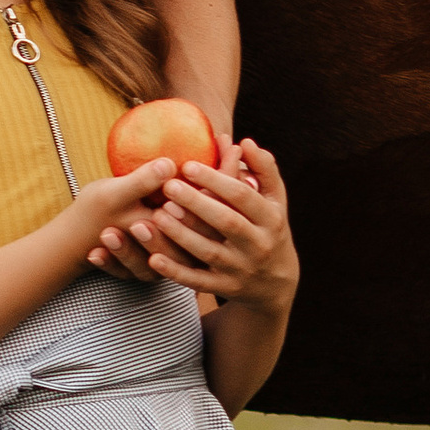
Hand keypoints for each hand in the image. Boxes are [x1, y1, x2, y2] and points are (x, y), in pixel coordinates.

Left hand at [68, 156, 180, 271]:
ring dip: (128, 252)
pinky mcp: (136, 274)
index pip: (193, 226)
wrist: (85, 226)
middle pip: (175, 253)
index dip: (183, 219)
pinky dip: (109, 263)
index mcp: (182, 222)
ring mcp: (157, 265)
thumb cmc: (113, 199)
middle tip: (138, 225)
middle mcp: (175, 247)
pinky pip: (125, 273)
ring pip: (149, 267)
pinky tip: (94, 254)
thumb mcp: (125, 188)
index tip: (165, 207)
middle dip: (156, 240)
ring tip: (109, 235)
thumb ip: (145, 181)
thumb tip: (167, 164)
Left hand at [138, 141, 295, 306]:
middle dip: (196, 203)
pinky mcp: (225, 288)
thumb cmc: (269, 228)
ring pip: (209, 252)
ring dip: (181, 235)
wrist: (276, 283)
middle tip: (167, 186)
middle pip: (226, 222)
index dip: (216, 180)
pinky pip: (198, 281)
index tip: (187, 165)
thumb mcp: (275, 201)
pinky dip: (176, 272)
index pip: (242, 196)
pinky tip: (153, 259)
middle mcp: (258, 245)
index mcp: (271, 219)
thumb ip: (264, 170)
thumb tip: (244, 142)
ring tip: (156, 215)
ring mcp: (241, 269)